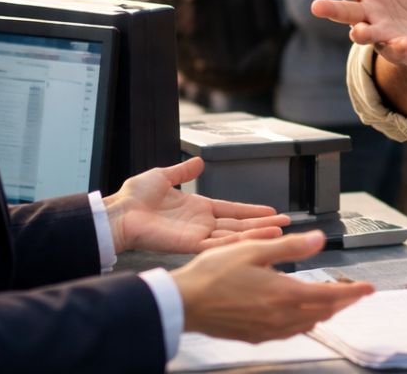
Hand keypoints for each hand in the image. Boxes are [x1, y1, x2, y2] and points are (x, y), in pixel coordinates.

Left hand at [104, 157, 290, 254]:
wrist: (119, 213)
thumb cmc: (134, 197)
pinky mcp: (190, 244)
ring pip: (234, 237)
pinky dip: (237, 243)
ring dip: (257, 235)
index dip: (252, 211)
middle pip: (240, 225)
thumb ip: (183, 169)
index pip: (232, 210)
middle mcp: (201, 223)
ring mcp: (198, 235)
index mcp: (198, 208)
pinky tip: (255, 240)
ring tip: (280, 233)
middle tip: (287, 224)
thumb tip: (198, 161)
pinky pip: (218, 245)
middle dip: (264, 225)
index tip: (271, 211)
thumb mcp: (163, 176)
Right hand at [172, 231, 374, 342]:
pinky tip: (300, 318)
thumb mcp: (253, 250)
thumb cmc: (212, 274)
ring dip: (324, 314)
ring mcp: (268, 330)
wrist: (183, 303)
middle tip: (354, 294)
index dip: (352, 292)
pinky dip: (303, 324)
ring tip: (333, 304)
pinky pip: (289, 333)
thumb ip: (290, 247)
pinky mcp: (255, 336)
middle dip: (343, 303)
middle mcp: (280, 316)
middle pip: (323, 313)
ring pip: (307, 325)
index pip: (330, 296)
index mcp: (283, 294)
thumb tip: (319, 239)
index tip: (368, 288)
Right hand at [296, 0, 406, 69]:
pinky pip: (397, 50)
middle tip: (315, 7)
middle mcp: (370, 14)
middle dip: (331, 10)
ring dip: (361, 33)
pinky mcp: (402, 51)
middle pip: (345, 12)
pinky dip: (398, 48)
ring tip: (359, 31)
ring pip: (365, 35)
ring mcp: (383, 34)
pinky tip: (403, 43)